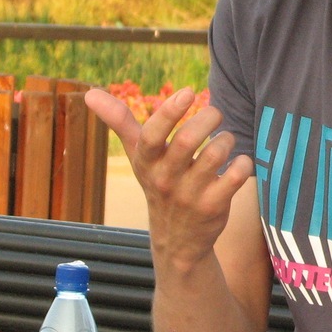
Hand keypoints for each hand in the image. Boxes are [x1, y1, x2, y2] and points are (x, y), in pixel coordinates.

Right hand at [85, 87, 252, 267]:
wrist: (176, 239)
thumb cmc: (157, 181)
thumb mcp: (137, 156)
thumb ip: (119, 122)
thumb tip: (88, 94)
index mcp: (147, 162)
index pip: (151, 135)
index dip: (170, 111)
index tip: (187, 92)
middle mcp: (165, 178)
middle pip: (189, 140)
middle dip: (209, 117)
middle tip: (215, 114)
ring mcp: (190, 194)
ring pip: (216, 154)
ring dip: (227, 139)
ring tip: (225, 140)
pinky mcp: (213, 206)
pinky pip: (235, 176)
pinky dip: (243, 162)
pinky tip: (238, 162)